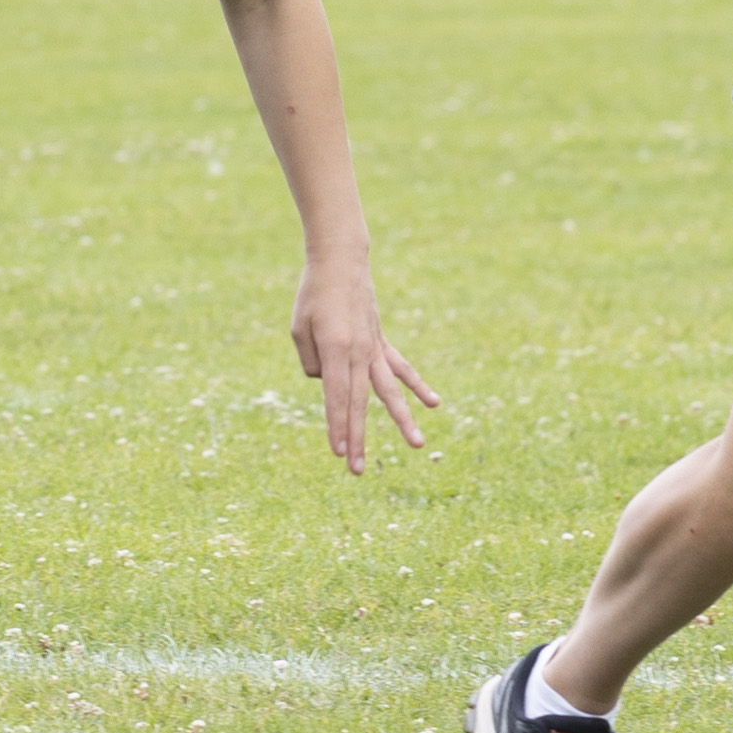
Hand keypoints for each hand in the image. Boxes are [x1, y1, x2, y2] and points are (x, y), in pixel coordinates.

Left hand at [289, 255, 439, 475]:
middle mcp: (358, 352)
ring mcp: (374, 348)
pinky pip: (400, 368)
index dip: (337, 426)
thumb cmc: (313, 297)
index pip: (336, 397)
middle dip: (357, 437)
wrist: (340, 262)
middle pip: (359, 403)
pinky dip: (417, 386)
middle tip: (357, 469)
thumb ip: (312, 364)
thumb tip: (330, 385)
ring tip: (418, 445)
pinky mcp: (381, 342)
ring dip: (402, 420)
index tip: (338, 453)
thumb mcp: (299, 330)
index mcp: (335, 349)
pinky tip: (434, 404)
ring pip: (389, 391)